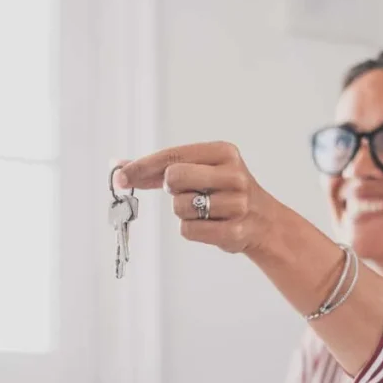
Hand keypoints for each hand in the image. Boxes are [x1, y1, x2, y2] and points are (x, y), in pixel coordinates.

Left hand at [115, 142, 278, 253]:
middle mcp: (233, 174)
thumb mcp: (199, 170)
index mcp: (223, 152)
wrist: (264, 222)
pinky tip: (211, 225)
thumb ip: (158, 169)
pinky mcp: (233, 231)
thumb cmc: (222, 191)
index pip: (172, 156)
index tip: (120, 177)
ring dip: (183, 212)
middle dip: (171, 189)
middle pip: (173, 178)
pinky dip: (192, 230)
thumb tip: (118, 167)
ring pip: (179, 208)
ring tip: (205, 210)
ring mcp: (236, 204)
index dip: (141, 167)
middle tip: (185, 192)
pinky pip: (188, 230)